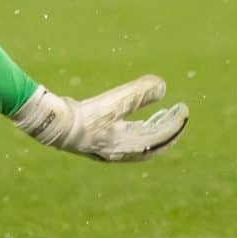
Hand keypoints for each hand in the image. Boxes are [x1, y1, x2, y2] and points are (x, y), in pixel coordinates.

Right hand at [11, 75, 187, 161]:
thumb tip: (163, 86)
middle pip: (153, 144)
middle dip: (168, 130)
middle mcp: (120, 151)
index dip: (175, 123)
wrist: (52, 126)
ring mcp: (107, 148)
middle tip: (178, 114)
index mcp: (129, 145)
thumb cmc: (85, 116)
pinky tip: (130, 118)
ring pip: (139, 142)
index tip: (184, 109)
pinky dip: (135, 128)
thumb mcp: (115, 102)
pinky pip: (125, 137)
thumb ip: (139, 93)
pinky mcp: (96, 142)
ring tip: (160, 115)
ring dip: (152, 129)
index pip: (160, 136)